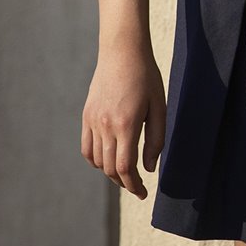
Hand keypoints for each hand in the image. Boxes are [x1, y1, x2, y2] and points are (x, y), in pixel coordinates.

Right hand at [81, 43, 166, 200]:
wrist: (122, 52)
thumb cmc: (146, 78)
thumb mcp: (159, 108)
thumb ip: (155, 140)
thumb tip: (149, 168)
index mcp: (126, 125)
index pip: (125, 168)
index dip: (134, 186)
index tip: (143, 193)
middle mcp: (105, 126)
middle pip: (110, 169)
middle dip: (125, 183)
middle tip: (137, 187)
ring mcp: (92, 121)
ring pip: (97, 161)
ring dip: (111, 172)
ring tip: (126, 173)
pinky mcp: (86, 116)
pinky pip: (87, 148)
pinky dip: (96, 160)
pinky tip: (109, 159)